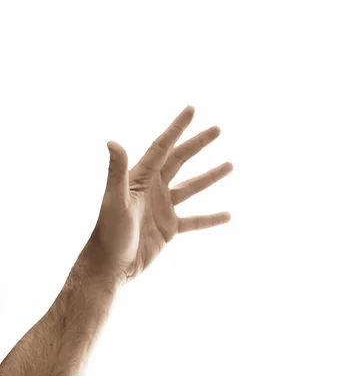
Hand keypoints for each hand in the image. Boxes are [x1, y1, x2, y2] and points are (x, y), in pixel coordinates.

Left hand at [84, 105, 231, 284]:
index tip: (192, 110)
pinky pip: (196, 220)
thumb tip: (113, 141)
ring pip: (192, 188)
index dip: (177, 127)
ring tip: (230, 165)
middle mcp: (154, 188)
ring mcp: (163, 208)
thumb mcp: (114, 200)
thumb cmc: (109, 233)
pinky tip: (228, 215)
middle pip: (180, 160)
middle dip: (198, 144)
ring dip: (210, 177)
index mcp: (141, 177)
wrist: (112, 265)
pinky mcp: (170, 228)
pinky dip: (211, 218)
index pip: (163, 147)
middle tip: (218, 129)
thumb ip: (117, 172)